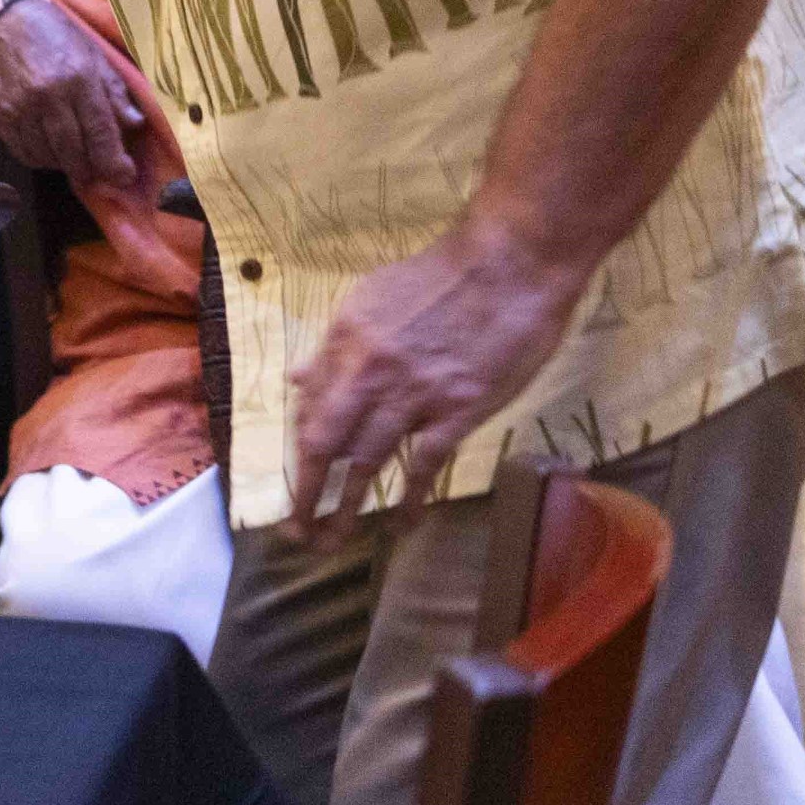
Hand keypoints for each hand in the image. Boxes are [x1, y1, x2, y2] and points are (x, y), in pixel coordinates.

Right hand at [0, 0, 142, 188]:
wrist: (6, 20)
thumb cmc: (56, 36)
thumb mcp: (94, 56)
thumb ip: (115, 92)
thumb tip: (134, 124)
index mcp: (78, 78)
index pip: (100, 132)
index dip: (114, 161)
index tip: (124, 176)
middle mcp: (48, 96)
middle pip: (73, 152)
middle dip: (91, 170)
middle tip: (100, 174)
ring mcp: (20, 107)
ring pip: (47, 156)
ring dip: (65, 165)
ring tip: (75, 158)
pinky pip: (23, 151)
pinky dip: (40, 158)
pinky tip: (50, 150)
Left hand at [288, 214, 589, 547]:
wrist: (510, 264)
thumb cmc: (444, 276)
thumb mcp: (373, 296)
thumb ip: (336, 343)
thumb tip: (298, 378)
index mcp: (346, 337)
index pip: (311, 404)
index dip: (301, 446)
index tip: (297, 477)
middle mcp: (370, 369)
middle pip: (325, 441)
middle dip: (305, 491)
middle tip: (295, 530)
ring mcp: (413, 392)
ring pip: (367, 460)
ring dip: (345, 506)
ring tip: (331, 539)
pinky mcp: (458, 409)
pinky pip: (423, 464)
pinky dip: (409, 498)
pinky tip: (402, 522)